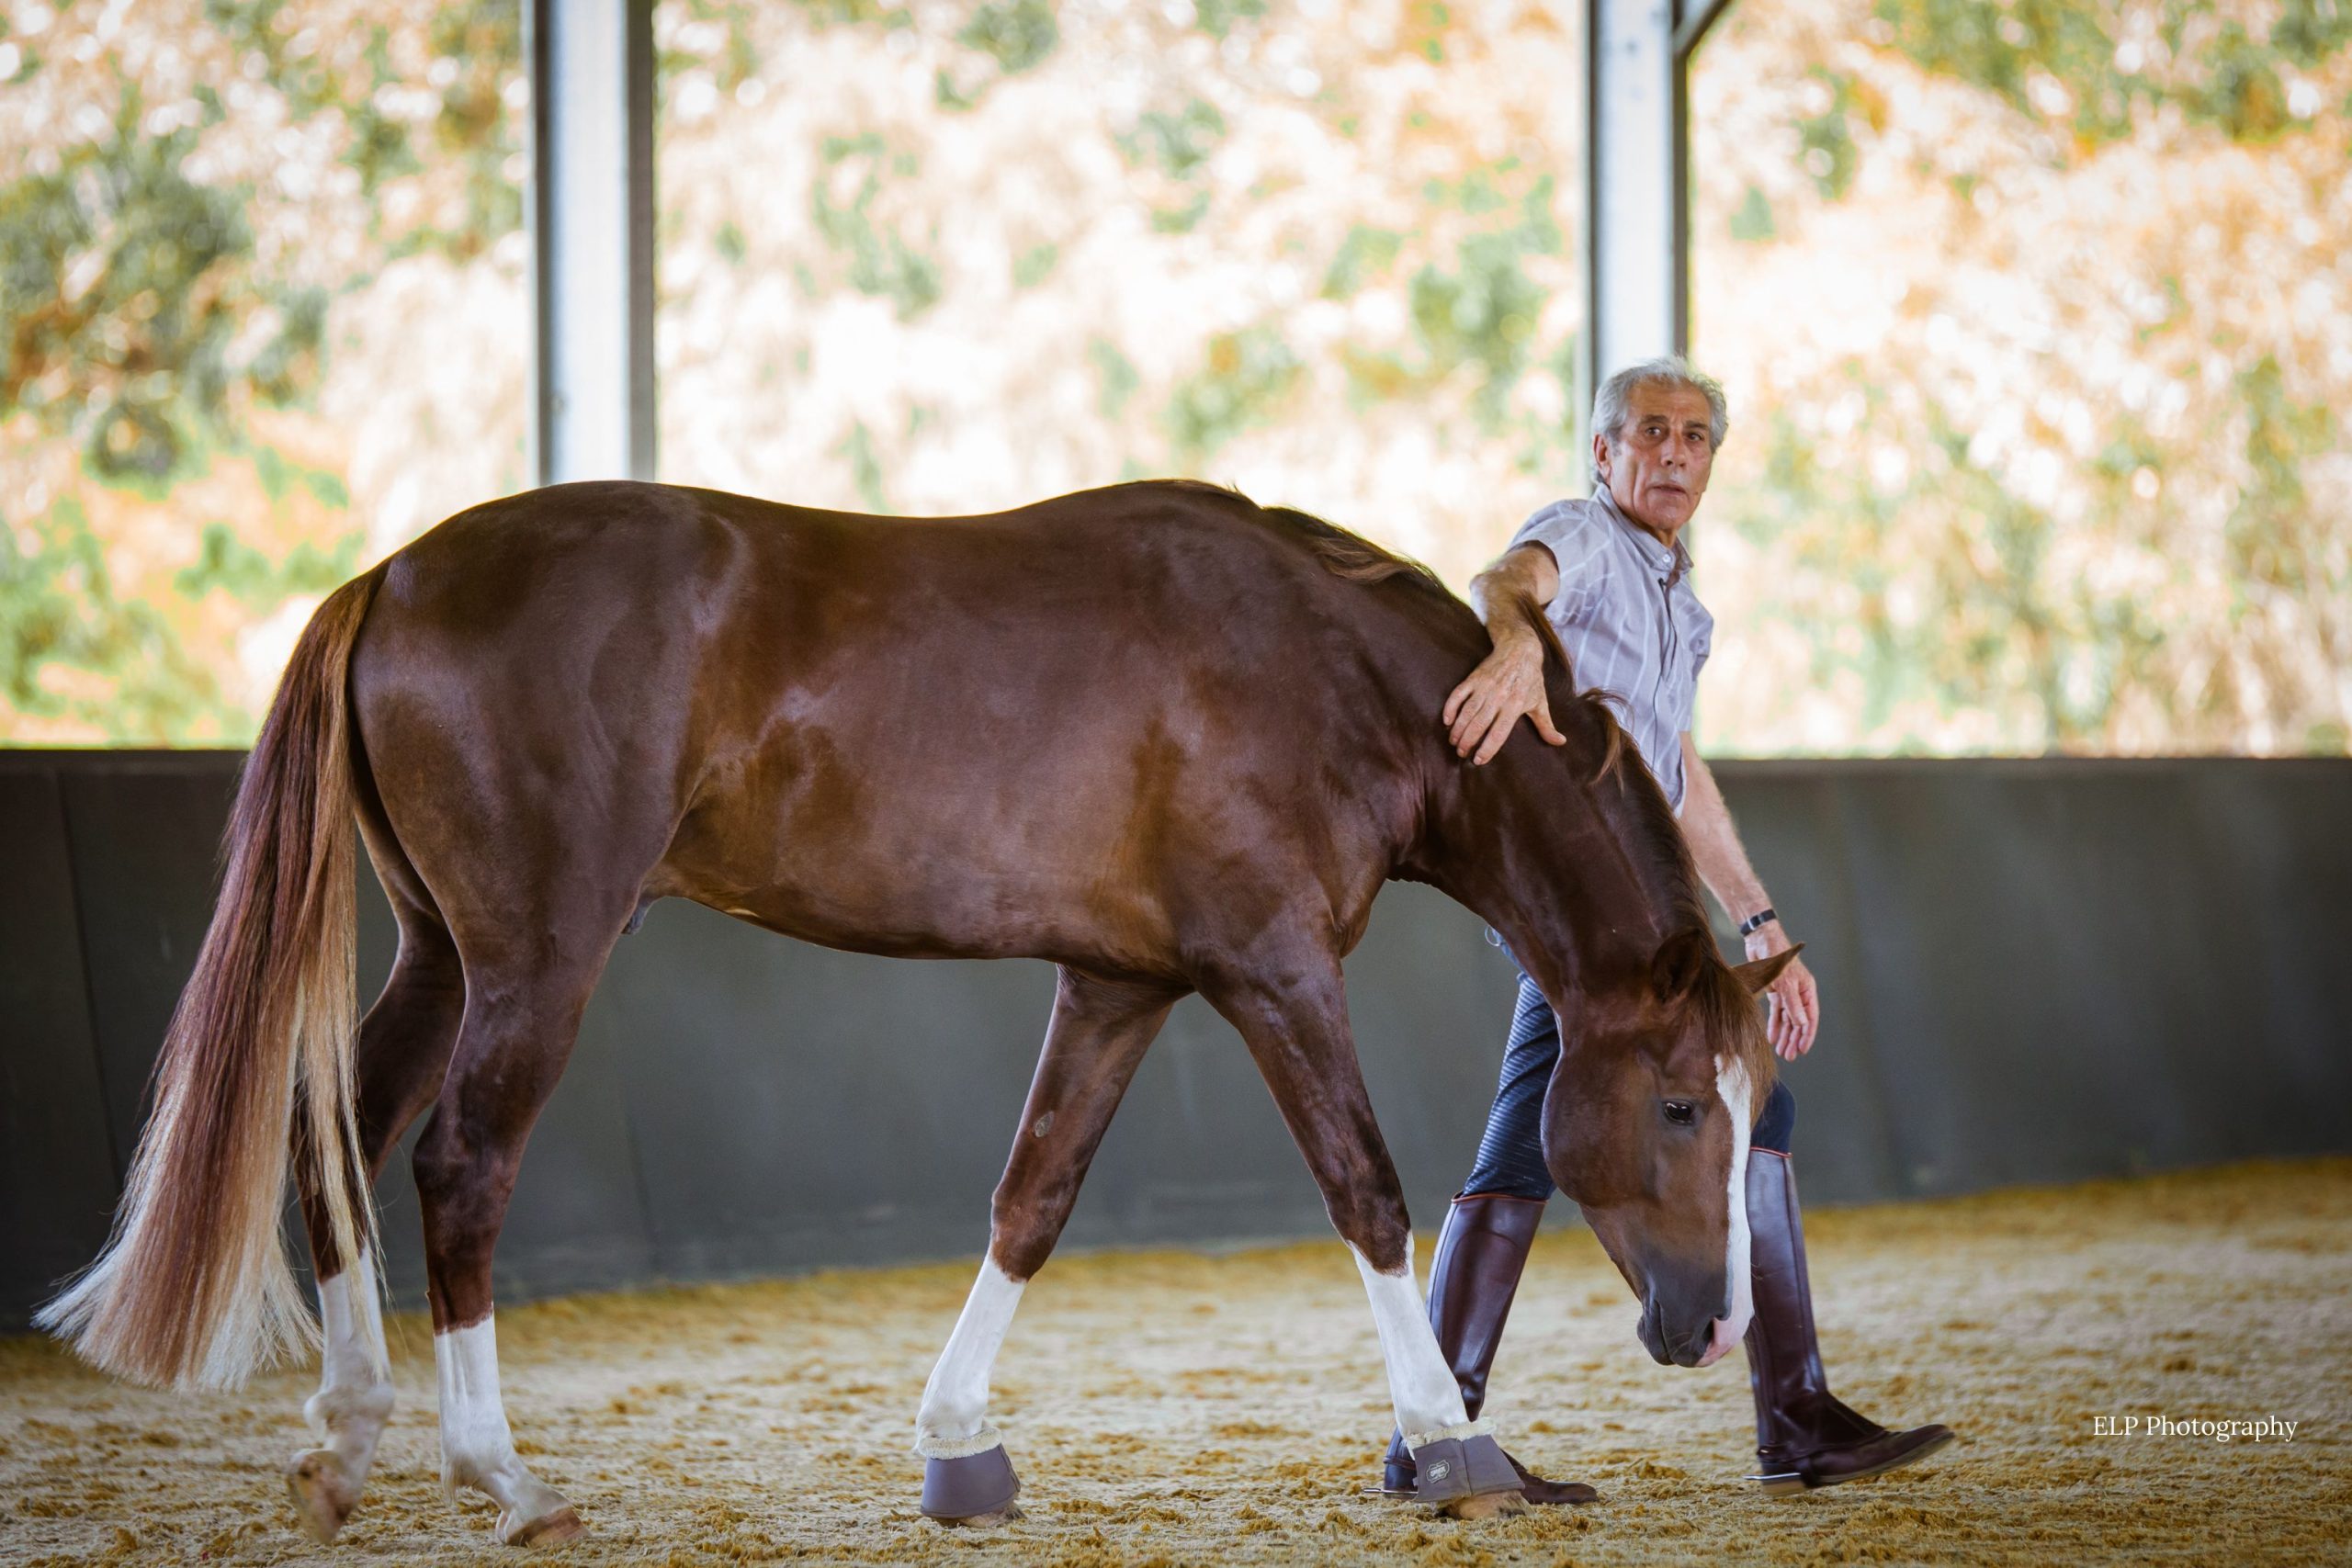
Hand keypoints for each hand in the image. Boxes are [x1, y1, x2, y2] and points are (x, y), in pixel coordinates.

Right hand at [1441, 636, 1564, 764]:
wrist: (1520, 648)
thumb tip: (1560, 742)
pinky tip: (1447, 721)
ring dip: (1458, 729)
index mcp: (1515, 705)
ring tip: (1453, 742)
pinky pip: (1458, 694)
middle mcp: (1499, 697)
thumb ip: (1546, 725)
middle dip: (1468, 742)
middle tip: (1461, 753)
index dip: (1487, 748)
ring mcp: (1485, 687)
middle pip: (1479, 725)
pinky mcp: (1474, 678)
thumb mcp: (1540, 702)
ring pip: (1467, 712)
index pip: (1499, 733)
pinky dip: (1450, 708)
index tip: (1478, 760)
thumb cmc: (1531, 679)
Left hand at [1744, 923, 1818, 1059]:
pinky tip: (1771, 1037)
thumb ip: (1792, 1005)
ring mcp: (1787, 993)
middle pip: (1799, 1021)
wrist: (1761, 940)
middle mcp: (1799, 993)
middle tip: (1789, 1056)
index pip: (1810, 1018)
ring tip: (1781, 1051)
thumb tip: (1802, 1024)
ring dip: (1784, 1035)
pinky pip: (1776, 1012)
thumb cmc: (1778, 957)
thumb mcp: (1785, 983)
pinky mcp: (1774, 991)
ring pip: (1787, 1019)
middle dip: (1794, 1039)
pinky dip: (1774, 1024)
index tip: (1802, 1050)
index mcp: (1807, 990)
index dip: (1806, 1035)